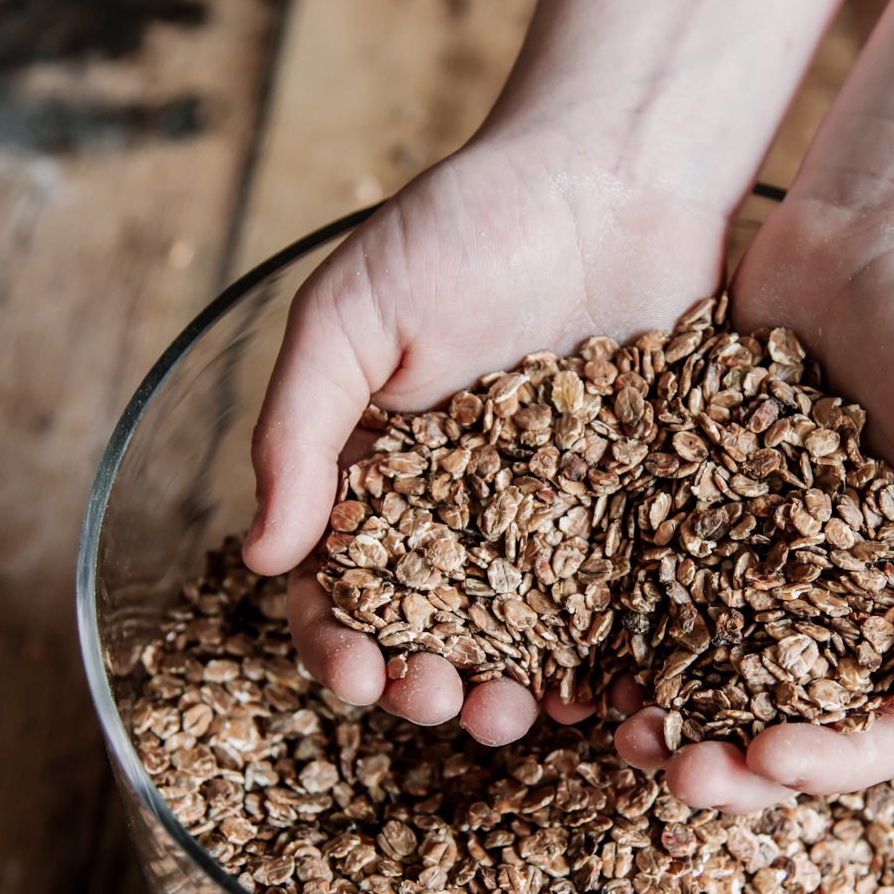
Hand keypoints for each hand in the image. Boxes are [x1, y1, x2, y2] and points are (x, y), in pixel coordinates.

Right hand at [245, 131, 728, 741]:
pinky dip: (607, 663)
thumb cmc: (465, 228)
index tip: (357, 675)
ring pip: (524, 642)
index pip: (343, 586)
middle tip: (438, 702)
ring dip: (511, 694)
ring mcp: (552, 525)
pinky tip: (605, 694)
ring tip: (517, 717)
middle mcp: (461, 517)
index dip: (340, 643)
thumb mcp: (352, 317)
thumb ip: (298, 433)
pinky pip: (617, 610)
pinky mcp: (632, 517)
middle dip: (426, 684)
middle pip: (433, 633)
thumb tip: (261, 559)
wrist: (613, 175)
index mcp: (379, 479)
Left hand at [613, 203, 893, 811]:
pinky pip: (646, 591)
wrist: (886, 230)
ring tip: (612, 729)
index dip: (823, 762)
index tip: (770, 757)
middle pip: (773, 725)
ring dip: (660, 718)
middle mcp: (828, 611)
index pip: (871, 731)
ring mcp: (752, 569)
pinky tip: (578, 657)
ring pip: (699, 676)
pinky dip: (615, 632)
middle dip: (725, 766)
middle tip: (672, 774)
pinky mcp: (688, 517)